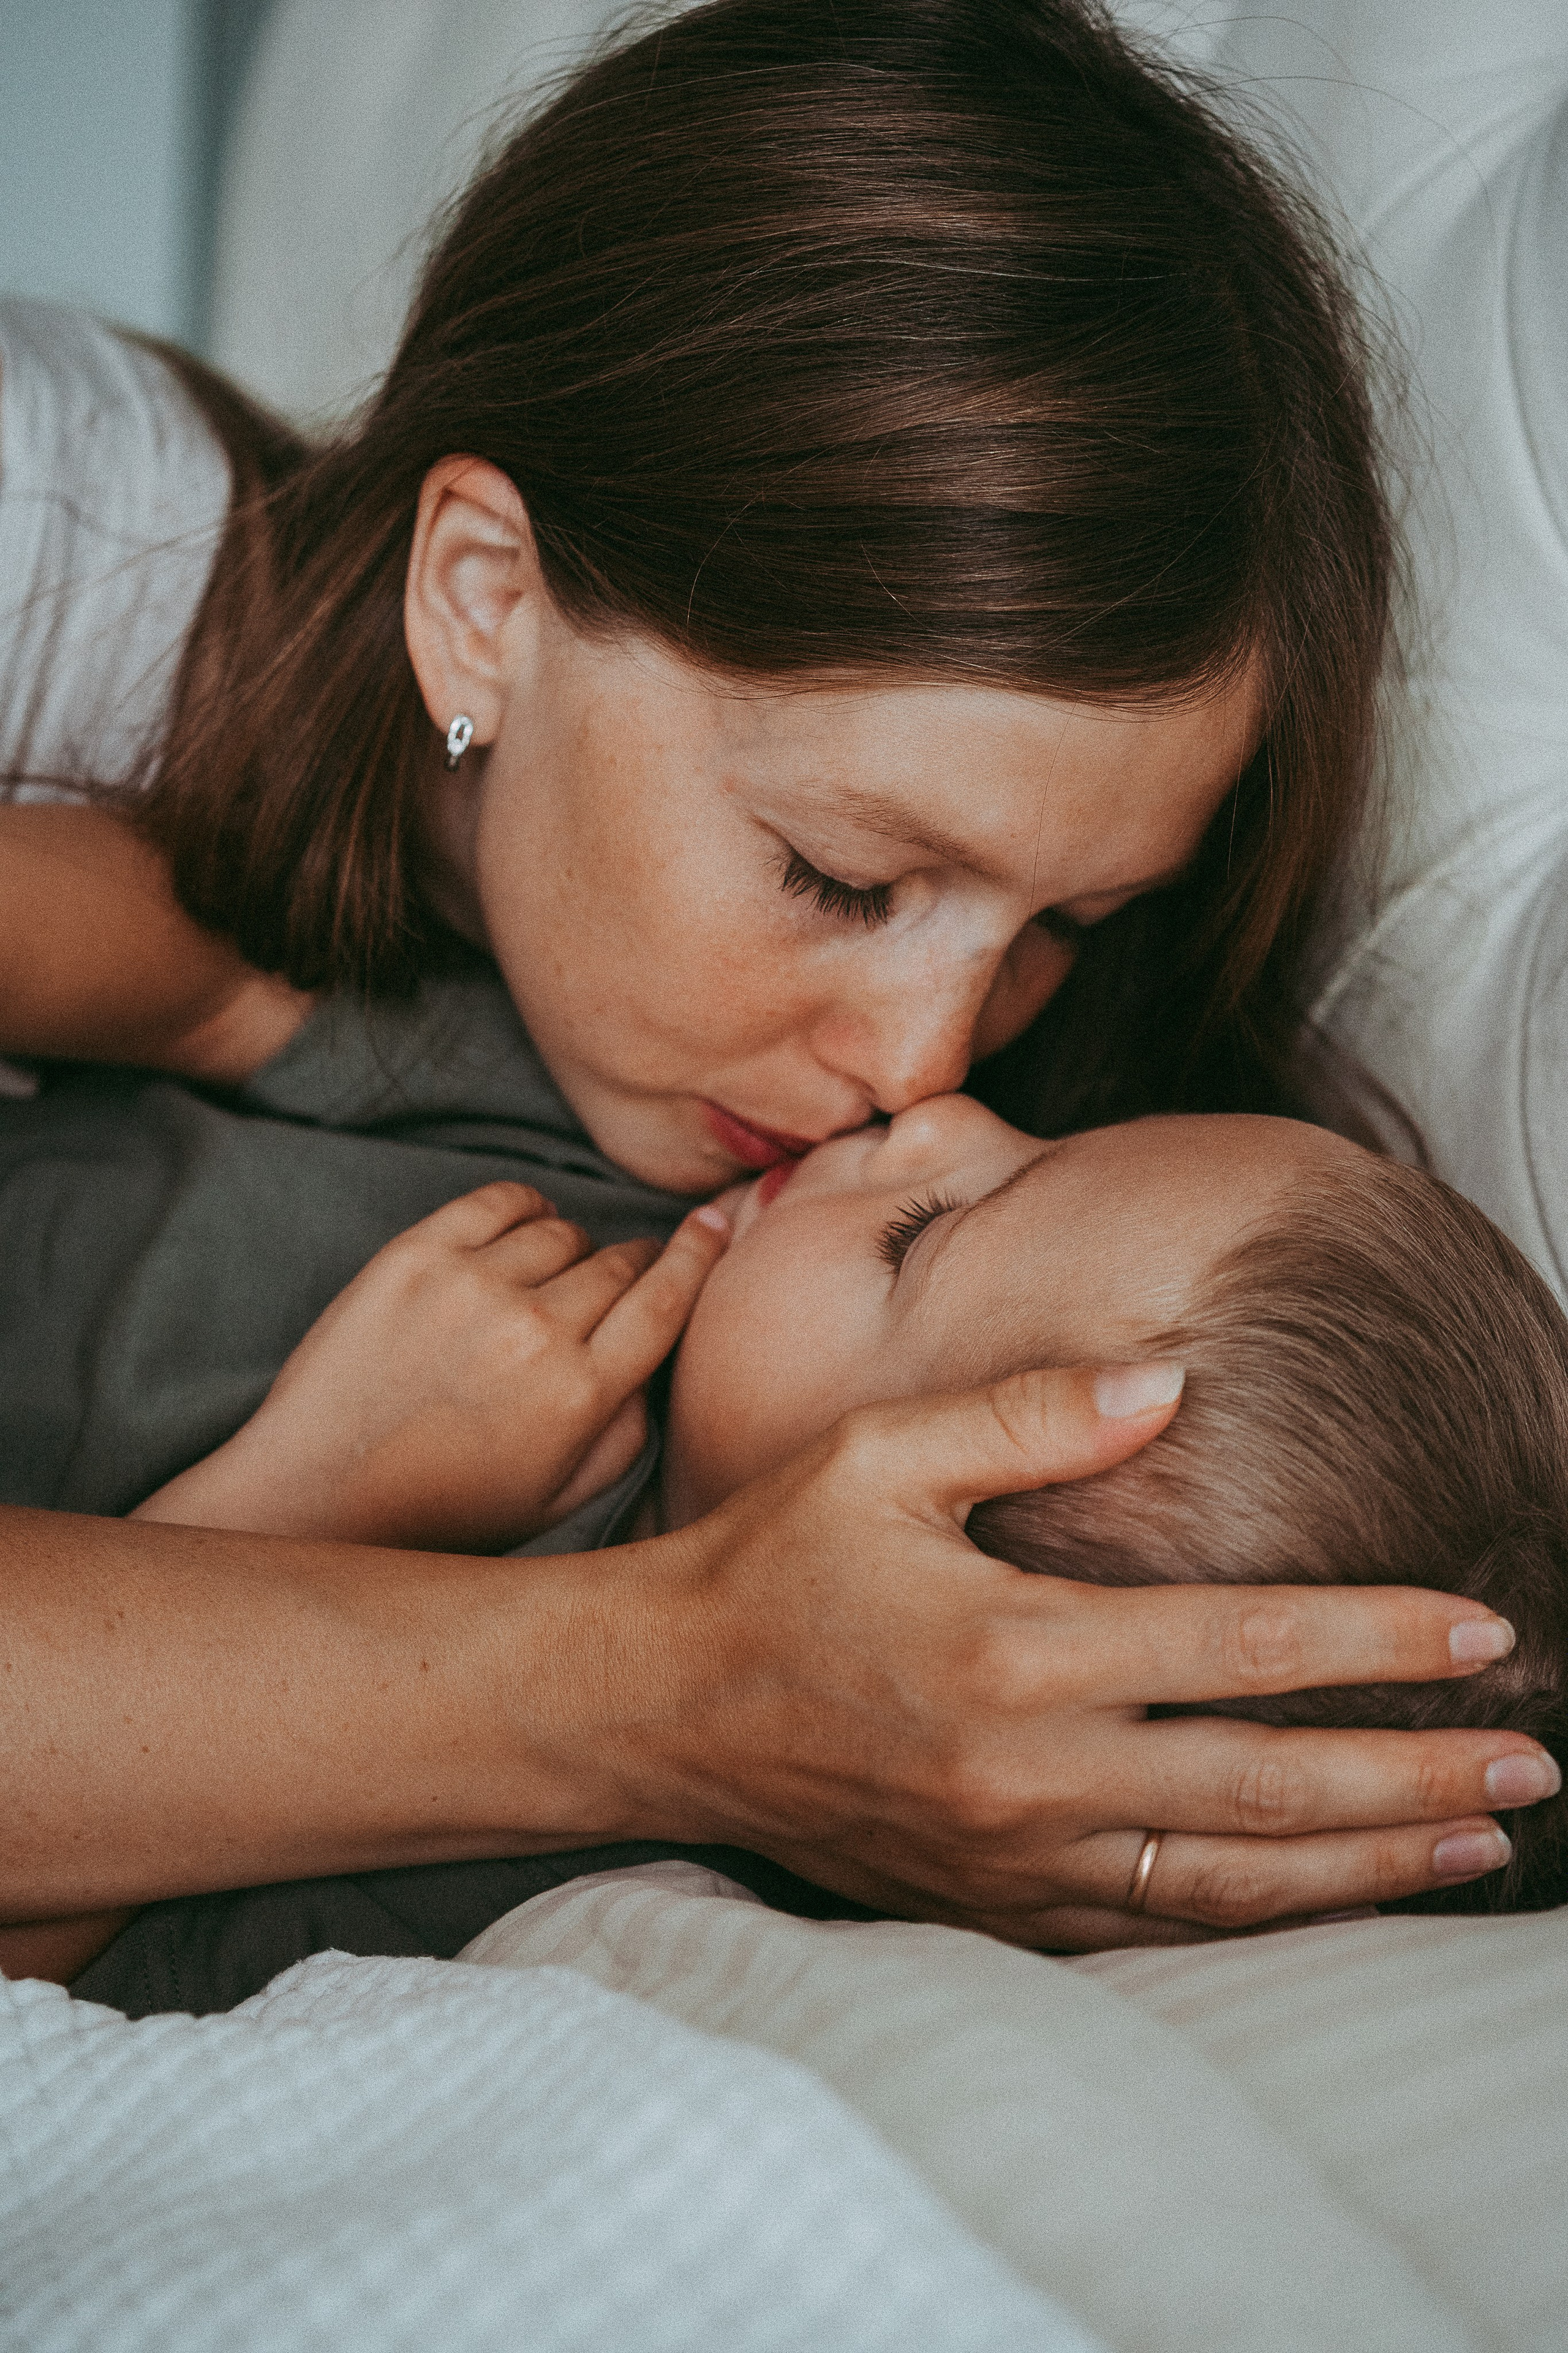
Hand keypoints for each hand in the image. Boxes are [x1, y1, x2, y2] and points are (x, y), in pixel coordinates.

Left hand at [134, 1183, 729, 1549]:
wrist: (317, 1494)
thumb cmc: (445, 1508)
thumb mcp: (562, 1499)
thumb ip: (629, 1430)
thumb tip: (655, 1357)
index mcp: (579, 1396)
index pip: (666, 1297)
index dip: (699, 1253)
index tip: (714, 1223)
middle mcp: (533, 1332)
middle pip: (619, 1262)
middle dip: (630, 1267)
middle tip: (611, 1288)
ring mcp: (469, 1286)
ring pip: (563, 1231)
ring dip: (569, 1250)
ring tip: (544, 1287)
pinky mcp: (413, 1256)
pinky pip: (501, 1199)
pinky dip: (523, 1210)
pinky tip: (517, 1239)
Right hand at [608, 1370, 1556, 1945]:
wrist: (654, 1708)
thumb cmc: (767, 1565)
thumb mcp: (879, 1454)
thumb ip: (1032, 1413)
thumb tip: (1172, 1381)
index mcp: (1014, 1646)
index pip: (1242, 1643)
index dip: (1375, 1637)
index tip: (1480, 1631)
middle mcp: (1029, 1768)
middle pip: (1269, 1783)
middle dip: (1417, 1771)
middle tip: (1534, 1758)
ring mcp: (1013, 1855)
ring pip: (1232, 1877)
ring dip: (1368, 1862)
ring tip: (1477, 1839)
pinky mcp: (991, 1904)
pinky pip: (1153, 1927)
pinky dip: (1260, 1917)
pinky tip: (1331, 1896)